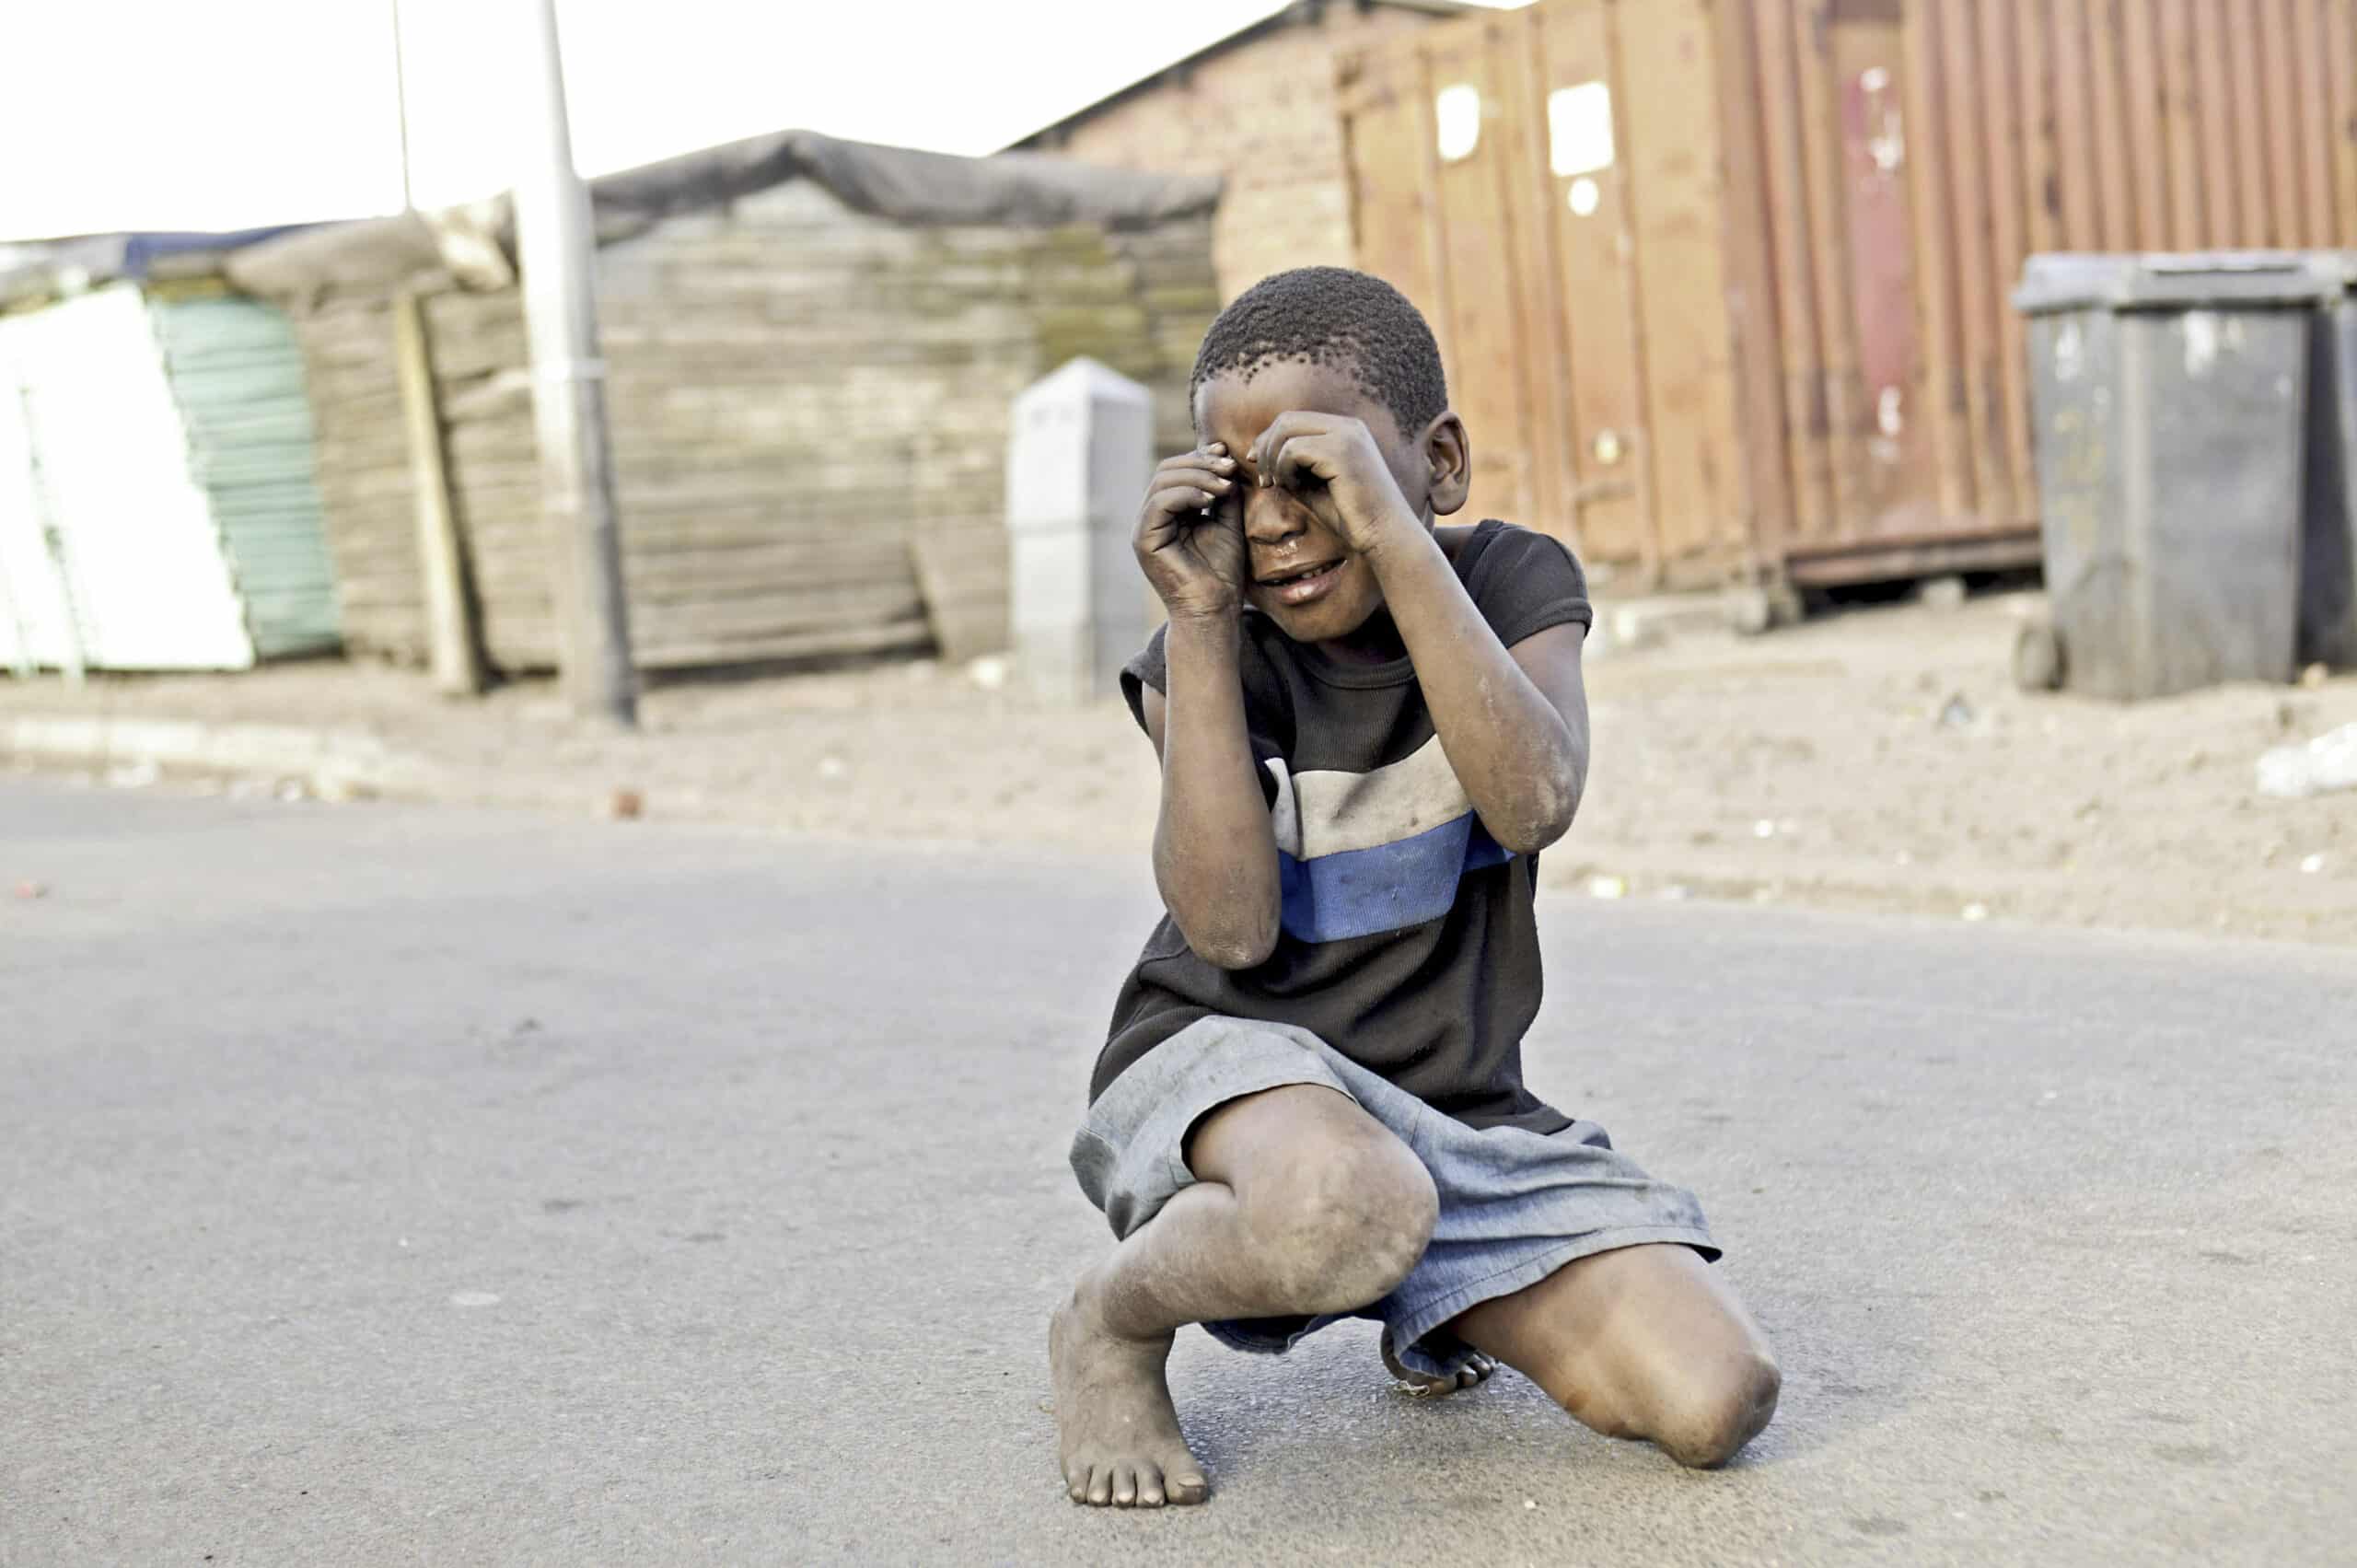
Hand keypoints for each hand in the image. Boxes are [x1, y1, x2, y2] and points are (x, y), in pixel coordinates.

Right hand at [1134, 444, 1246, 617]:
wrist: (1215, 609)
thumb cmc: (1222, 572)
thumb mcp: (1227, 522)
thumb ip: (1223, 493)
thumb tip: (1225, 459)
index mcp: (1168, 511)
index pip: (1177, 470)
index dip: (1201, 457)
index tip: (1227, 455)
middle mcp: (1152, 516)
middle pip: (1167, 470)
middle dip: (1201, 464)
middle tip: (1229, 468)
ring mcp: (1144, 527)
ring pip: (1162, 481)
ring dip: (1198, 477)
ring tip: (1225, 486)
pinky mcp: (1143, 540)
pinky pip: (1159, 503)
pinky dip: (1186, 494)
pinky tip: (1210, 499)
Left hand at [1250, 412, 1419, 556]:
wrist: (1383, 535)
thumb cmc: (1350, 516)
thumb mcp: (1314, 485)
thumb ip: (1293, 466)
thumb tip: (1259, 454)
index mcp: (1345, 430)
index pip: (1294, 420)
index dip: (1268, 440)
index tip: (1257, 464)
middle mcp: (1348, 426)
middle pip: (1287, 419)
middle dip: (1265, 447)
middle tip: (1264, 480)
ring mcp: (1346, 435)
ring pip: (1286, 431)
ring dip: (1272, 461)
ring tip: (1278, 486)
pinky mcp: (1341, 451)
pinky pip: (1293, 450)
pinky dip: (1285, 470)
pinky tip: (1297, 489)